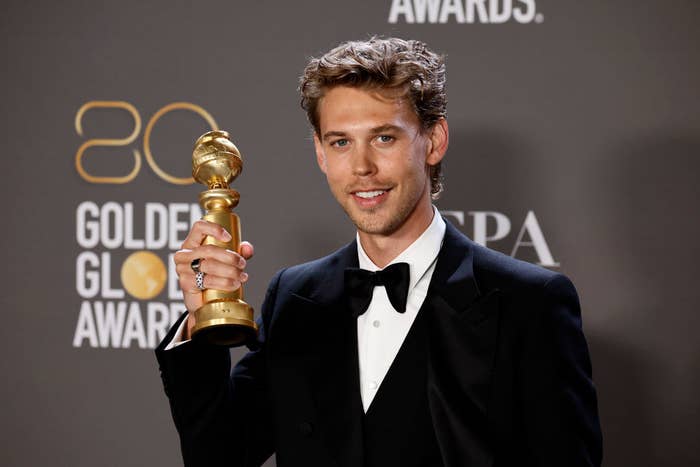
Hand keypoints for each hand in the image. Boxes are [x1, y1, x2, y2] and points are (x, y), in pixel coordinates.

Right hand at [173, 220, 253, 338]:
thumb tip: (247, 248)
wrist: (203, 302)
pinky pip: (208, 280)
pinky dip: (225, 282)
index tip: (229, 238)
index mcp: (192, 243)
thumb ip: (239, 251)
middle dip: (230, 257)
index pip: (199, 227)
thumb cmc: (214, 276)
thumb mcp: (228, 260)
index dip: (215, 229)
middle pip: (209, 249)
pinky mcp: (186, 283)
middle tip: (242, 264)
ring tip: (242, 276)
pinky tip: (234, 284)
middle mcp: (184, 254)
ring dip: (230, 271)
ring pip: (209, 265)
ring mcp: (183, 268)